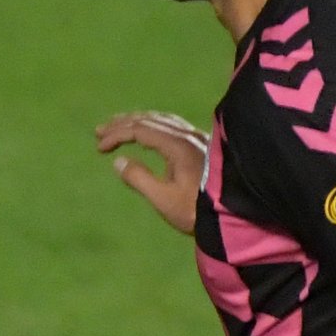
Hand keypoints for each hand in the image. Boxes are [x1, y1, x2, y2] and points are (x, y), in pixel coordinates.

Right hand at [93, 111, 209, 234]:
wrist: (236, 215)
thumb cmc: (197, 210)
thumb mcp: (164, 199)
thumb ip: (139, 179)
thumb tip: (118, 161)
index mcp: (177, 146)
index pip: (140, 130)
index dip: (117, 135)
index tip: (99, 148)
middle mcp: (188, 136)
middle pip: (150, 120)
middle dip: (123, 123)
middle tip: (99, 130)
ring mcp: (197, 138)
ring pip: (163, 120)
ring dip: (138, 121)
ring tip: (119, 126)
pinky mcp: (202, 145)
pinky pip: (172, 125)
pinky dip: (153, 124)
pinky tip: (149, 130)